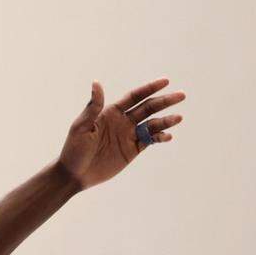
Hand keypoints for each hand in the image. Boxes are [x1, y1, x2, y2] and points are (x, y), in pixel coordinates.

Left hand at [58, 78, 184, 189]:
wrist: (74, 174)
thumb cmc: (74, 148)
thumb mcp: (81, 126)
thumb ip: (93, 106)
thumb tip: (96, 82)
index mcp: (110, 112)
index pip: (134, 97)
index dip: (150, 88)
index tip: (166, 81)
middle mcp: (122, 121)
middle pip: (148, 108)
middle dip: (164, 101)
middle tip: (181, 95)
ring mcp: (128, 135)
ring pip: (152, 124)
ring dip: (165, 120)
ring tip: (179, 118)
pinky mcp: (132, 150)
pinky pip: (150, 141)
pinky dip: (160, 137)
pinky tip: (167, 136)